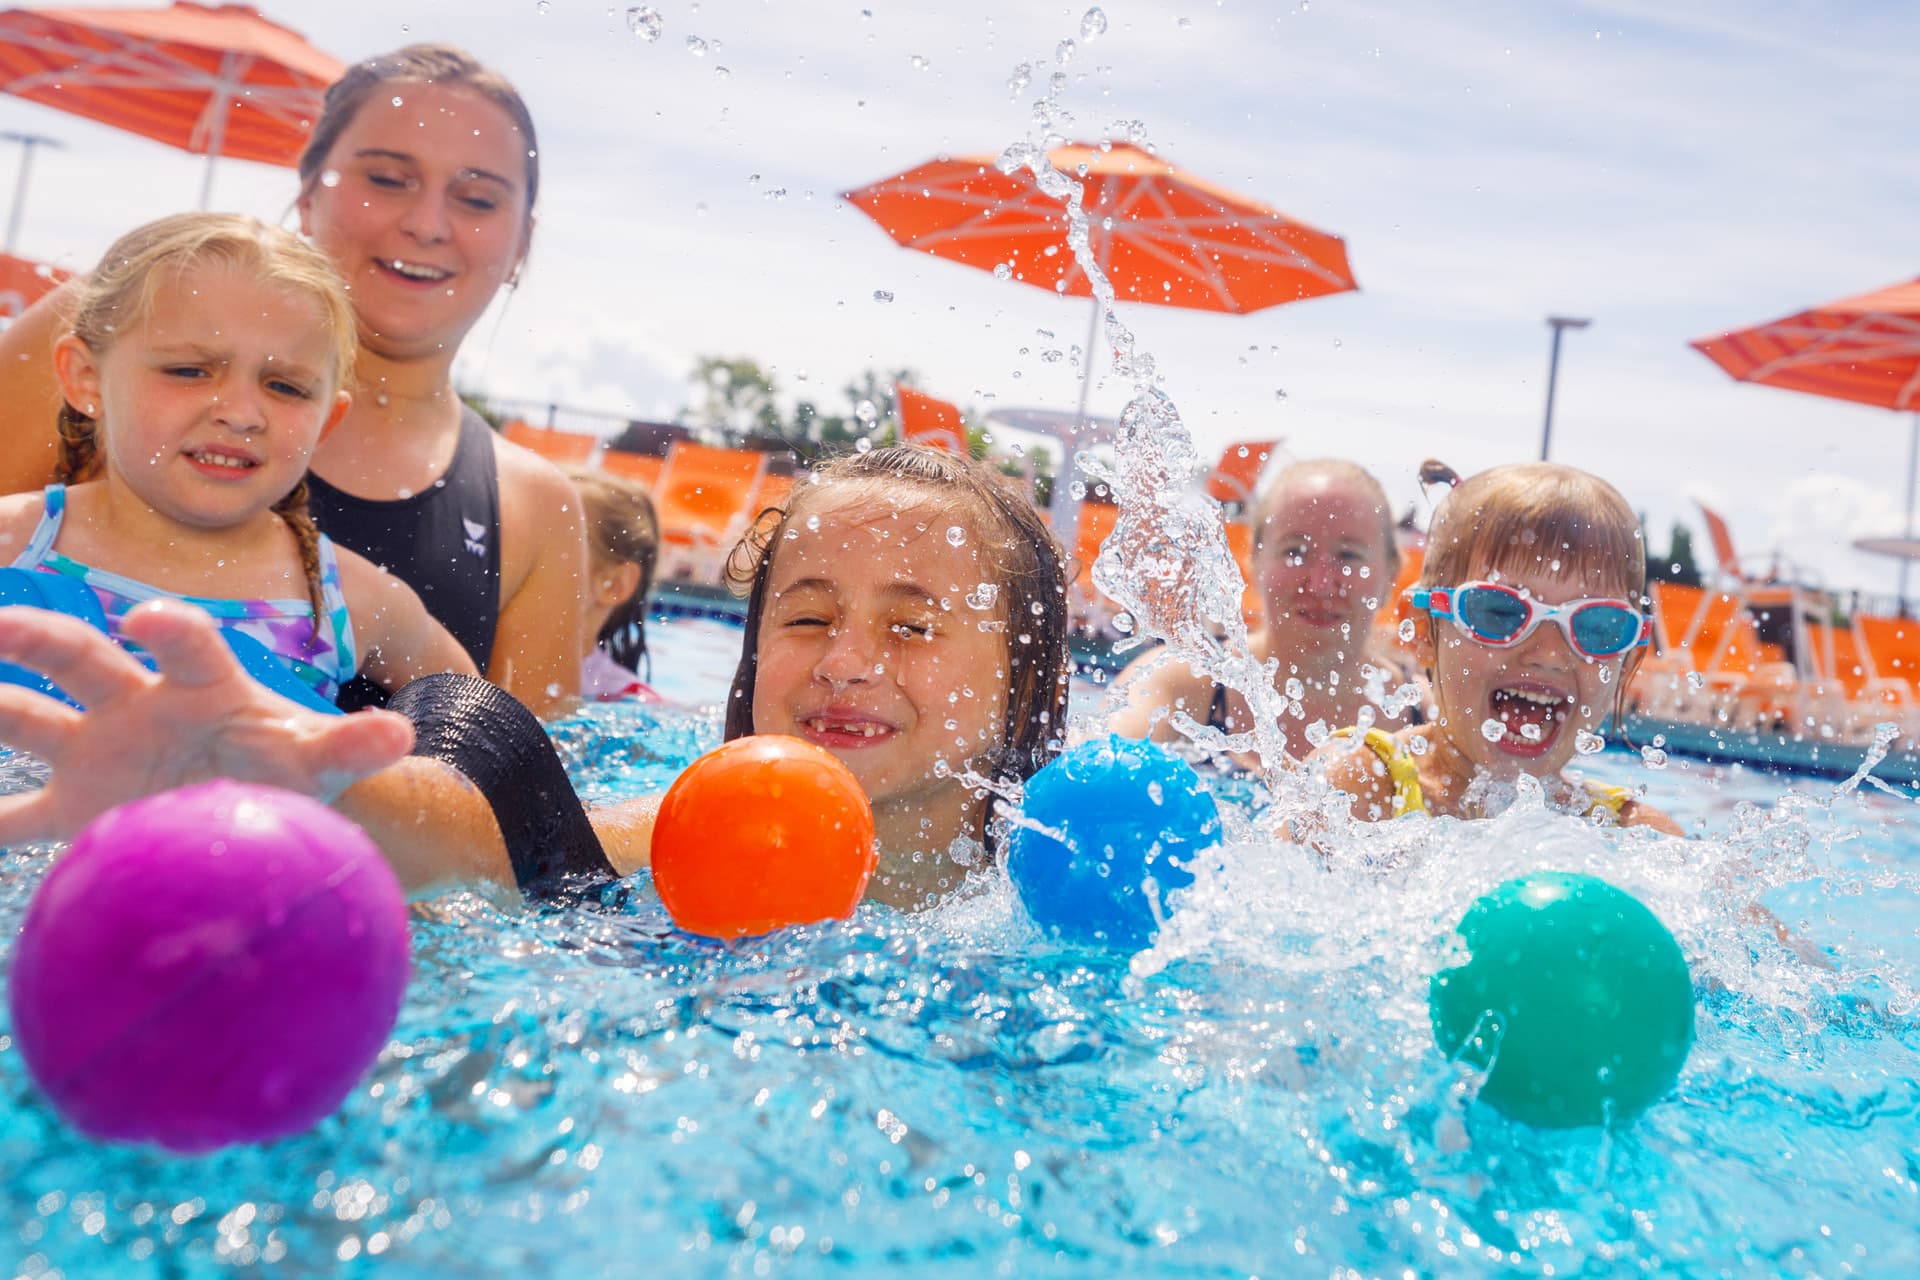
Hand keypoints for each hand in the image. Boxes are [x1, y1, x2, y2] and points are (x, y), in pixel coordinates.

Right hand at [0, 600, 414, 843]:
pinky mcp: (75, 805)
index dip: (169, 629)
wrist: (253, 806)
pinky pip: (11, 815)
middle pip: (79, 660)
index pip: (187, 647)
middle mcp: (138, 705)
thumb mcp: (320, 762)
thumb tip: (403, 732)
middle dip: (34, 637)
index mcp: (203, 687)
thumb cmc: (288, 770)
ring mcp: (97, 752)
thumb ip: (354, 745)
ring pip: (23, 720)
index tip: (145, 619)